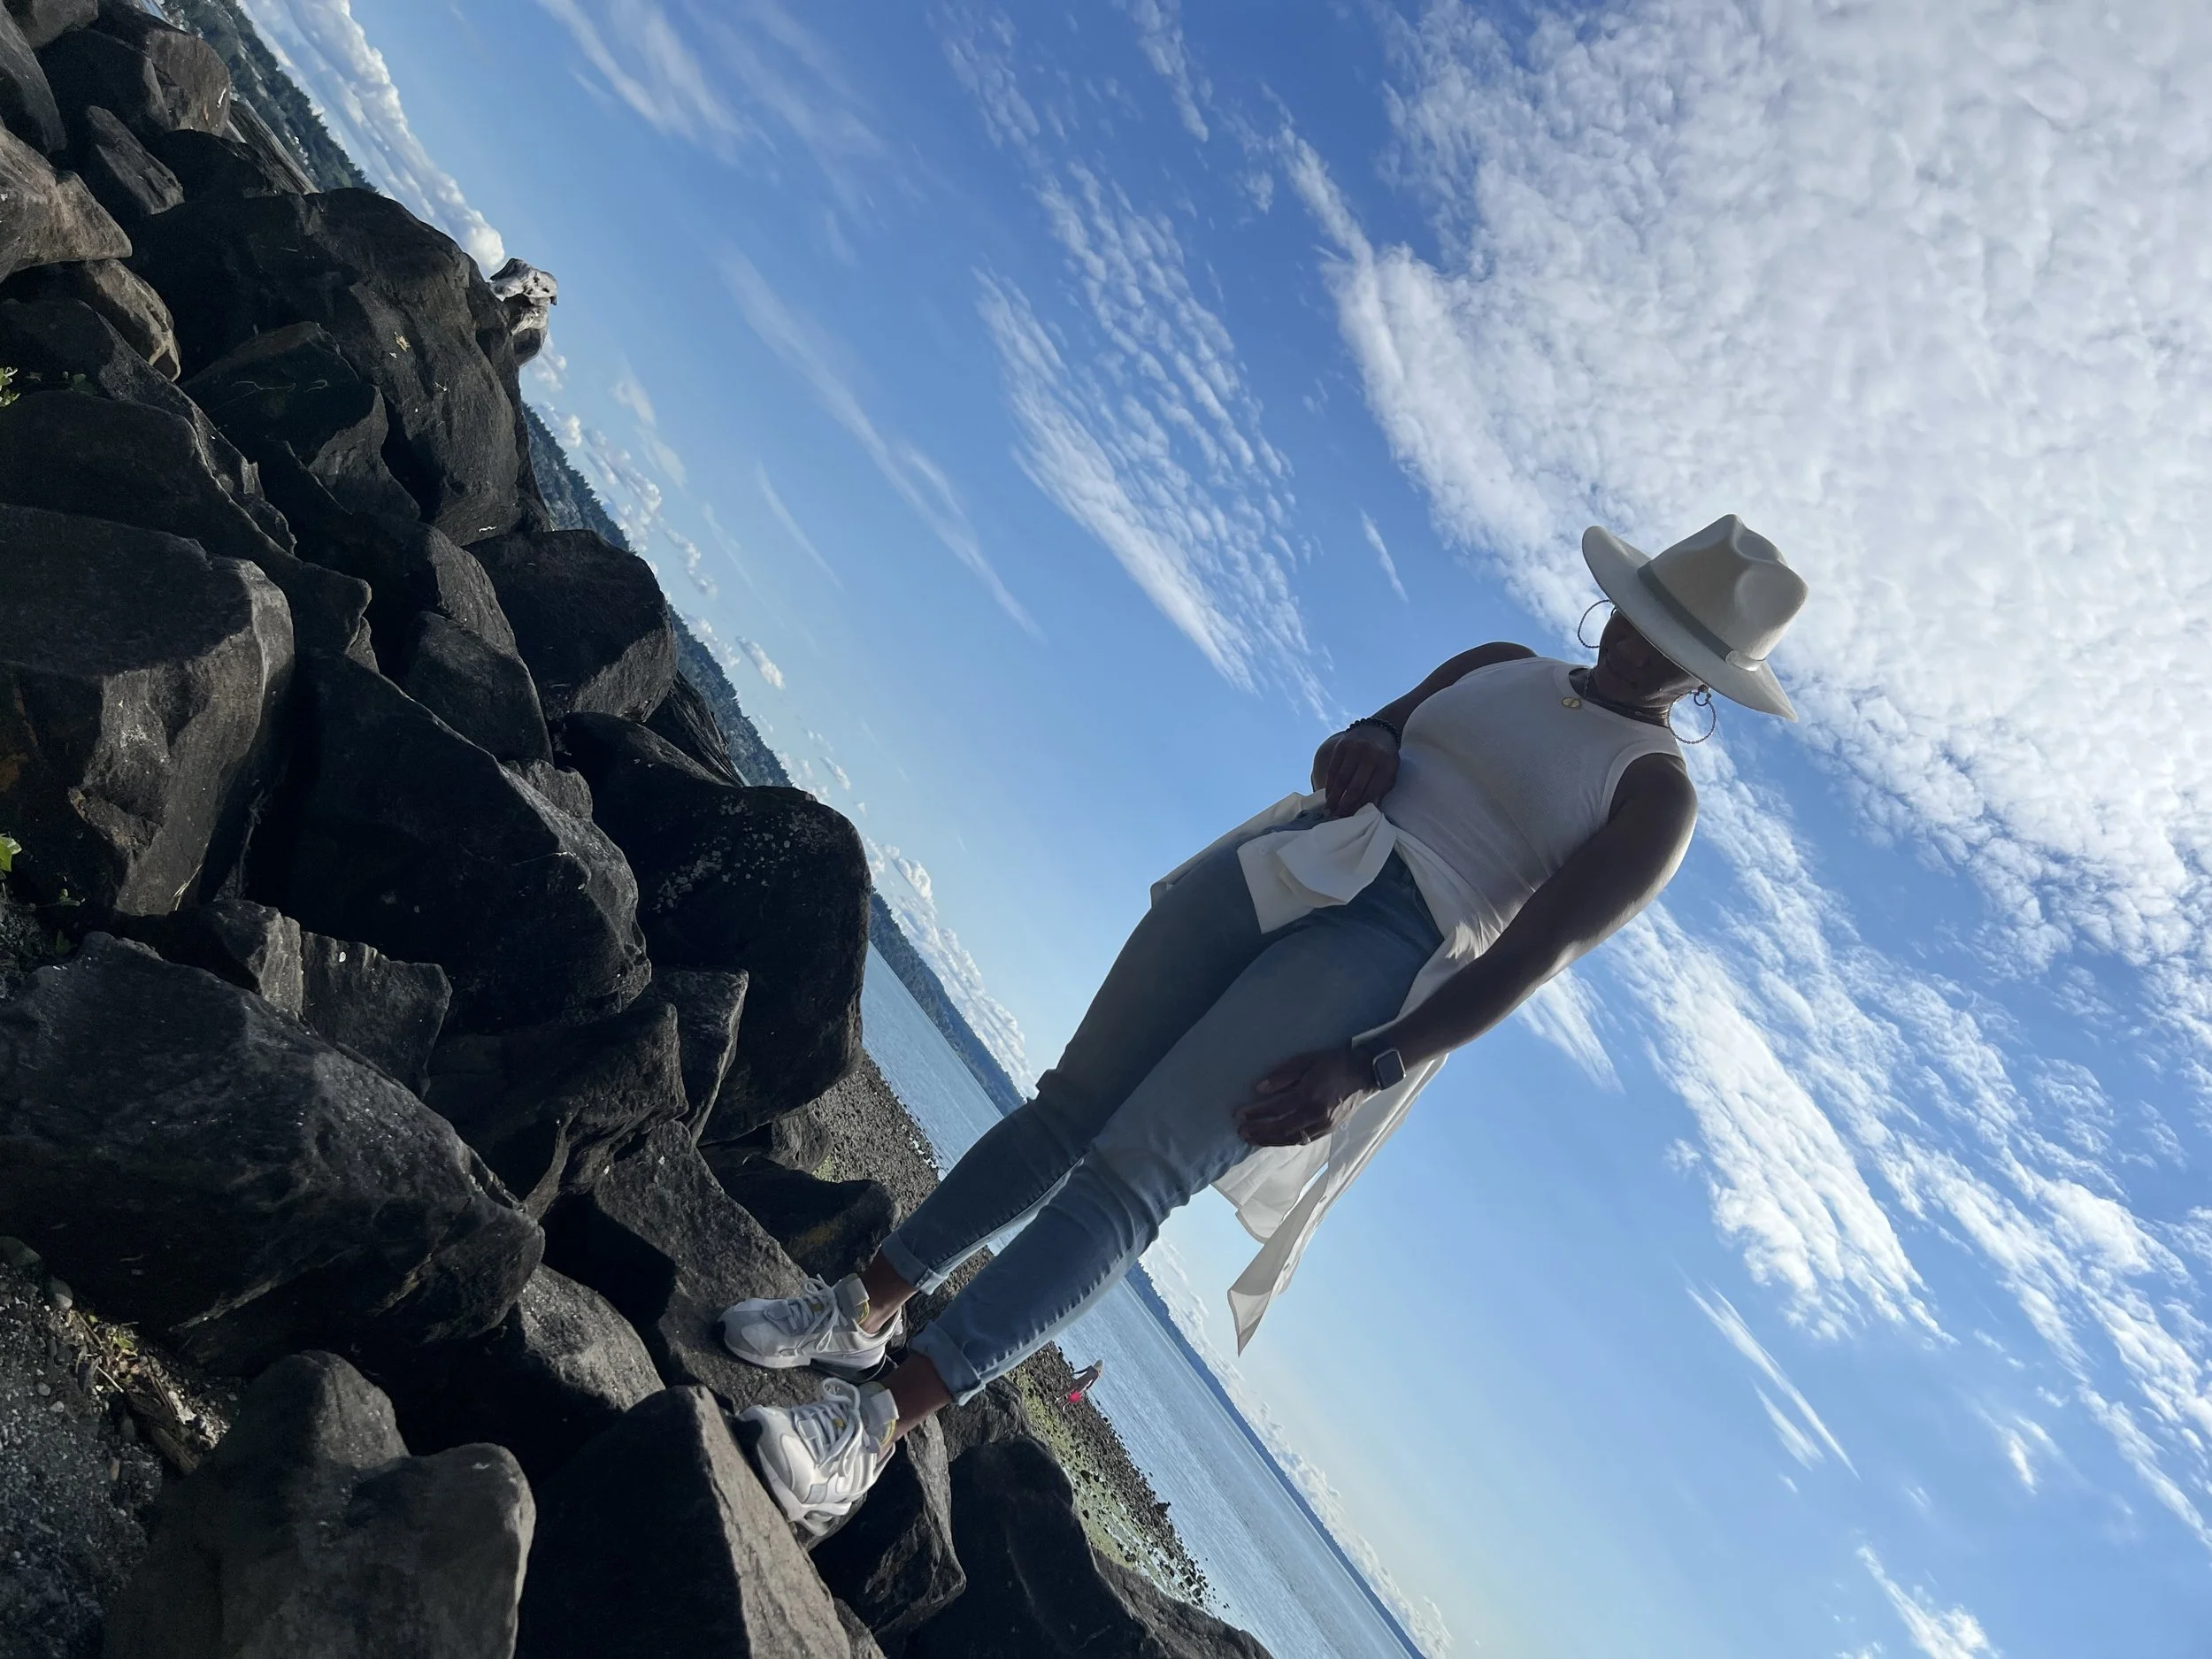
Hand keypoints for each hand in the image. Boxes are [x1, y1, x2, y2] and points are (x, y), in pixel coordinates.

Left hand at [1234, 1046, 1368, 1146]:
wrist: (1364, 1073)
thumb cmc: (1332, 1063)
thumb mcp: (1306, 1061)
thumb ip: (1283, 1075)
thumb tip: (1259, 1089)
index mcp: (1308, 1094)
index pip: (1275, 1108)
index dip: (1255, 1113)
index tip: (1239, 1115)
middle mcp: (1315, 1113)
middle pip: (1281, 1128)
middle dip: (1259, 1131)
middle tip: (1242, 1132)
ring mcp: (1323, 1124)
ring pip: (1292, 1138)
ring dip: (1270, 1141)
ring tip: (1253, 1140)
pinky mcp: (1329, 1129)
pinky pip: (1304, 1139)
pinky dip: (1287, 1141)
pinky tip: (1275, 1139)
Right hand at [1312, 723, 1398, 817]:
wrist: (1377, 729)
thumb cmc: (1385, 757)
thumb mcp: (1391, 771)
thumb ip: (1382, 788)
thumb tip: (1371, 808)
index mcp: (1386, 764)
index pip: (1371, 791)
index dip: (1360, 806)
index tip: (1352, 818)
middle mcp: (1370, 756)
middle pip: (1355, 787)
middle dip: (1345, 805)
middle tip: (1337, 818)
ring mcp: (1355, 749)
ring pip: (1341, 779)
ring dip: (1334, 797)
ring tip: (1329, 811)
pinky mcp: (1342, 746)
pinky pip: (1333, 769)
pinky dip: (1329, 784)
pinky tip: (1327, 795)